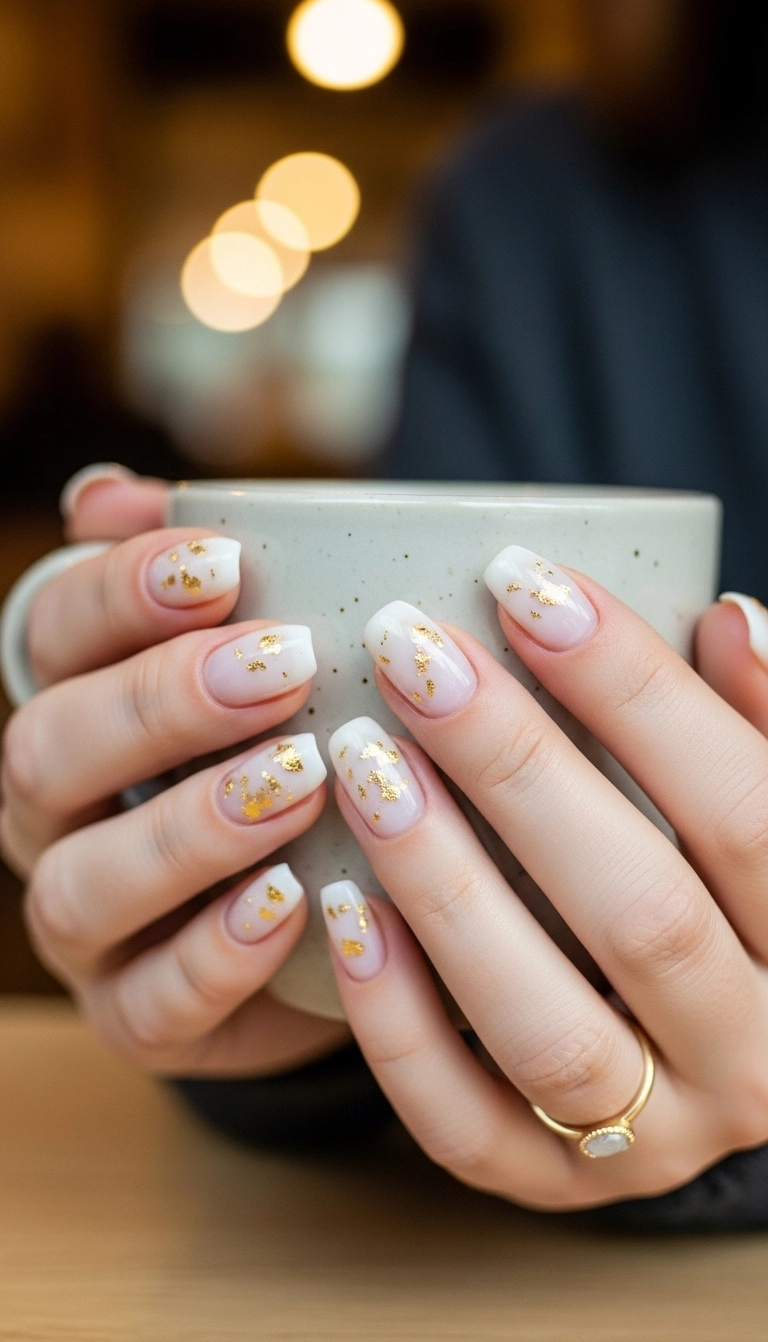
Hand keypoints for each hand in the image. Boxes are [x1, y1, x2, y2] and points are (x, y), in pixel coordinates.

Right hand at [1, 469, 348, 1075]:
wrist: (336, 899)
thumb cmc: (295, 741)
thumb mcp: (267, 652)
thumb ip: (196, 572)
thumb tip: (105, 493)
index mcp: (74, 703)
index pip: (55, 631)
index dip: (125, 590)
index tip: (226, 562)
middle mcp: (54, 814)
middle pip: (50, 750)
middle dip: (160, 704)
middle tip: (283, 669)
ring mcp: (88, 925)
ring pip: (83, 885)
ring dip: (189, 830)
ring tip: (301, 781)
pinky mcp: (140, 1016)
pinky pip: (154, 1003)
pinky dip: (218, 952)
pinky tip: (293, 900)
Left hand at [320, 547, 767, 1209]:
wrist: (719, 1046)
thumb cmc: (731, 886)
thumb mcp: (765, 796)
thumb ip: (758, 723)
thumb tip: (729, 618)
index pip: (745, 808)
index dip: (636, 688)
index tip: (523, 581)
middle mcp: (757, 1056)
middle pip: (641, 914)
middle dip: (516, 768)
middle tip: (410, 650)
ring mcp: (656, 1136)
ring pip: (546, 1030)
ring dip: (446, 887)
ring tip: (362, 762)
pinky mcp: (552, 1181)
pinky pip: (462, 1124)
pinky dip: (396, 1020)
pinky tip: (341, 905)